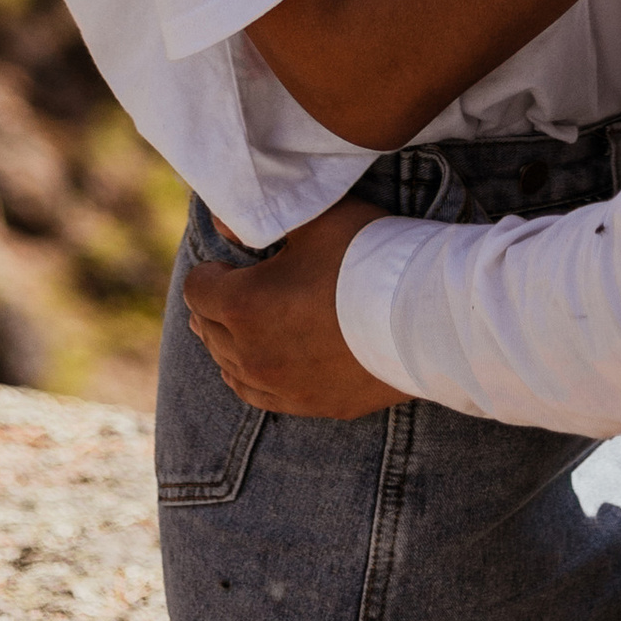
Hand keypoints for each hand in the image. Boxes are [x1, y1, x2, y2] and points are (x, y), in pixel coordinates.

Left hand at [183, 204, 398, 418]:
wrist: (422, 316)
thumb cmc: (366, 258)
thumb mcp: (316, 219)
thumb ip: (266, 215)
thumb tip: (222, 220)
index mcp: (243, 305)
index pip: (198, 289)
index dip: (213, 270)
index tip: (235, 261)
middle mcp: (251, 353)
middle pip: (209, 330)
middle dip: (218, 306)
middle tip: (238, 287)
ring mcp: (280, 386)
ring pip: (230, 368)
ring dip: (230, 343)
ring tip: (240, 327)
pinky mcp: (310, 405)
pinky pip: (260, 397)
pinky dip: (252, 377)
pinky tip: (260, 366)